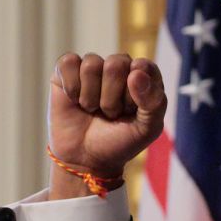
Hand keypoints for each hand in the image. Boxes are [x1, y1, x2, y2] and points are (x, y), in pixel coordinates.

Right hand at [48, 52, 166, 198]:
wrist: (86, 158)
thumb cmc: (119, 141)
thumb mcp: (147, 129)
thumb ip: (153, 101)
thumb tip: (136, 73)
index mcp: (143, 77)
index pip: (143, 67)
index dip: (136, 91)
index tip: (131, 110)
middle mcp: (119, 67)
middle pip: (115, 64)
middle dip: (111, 98)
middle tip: (110, 114)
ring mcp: (93, 67)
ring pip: (91, 65)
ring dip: (91, 97)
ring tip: (92, 110)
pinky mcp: (67, 70)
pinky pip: (69, 62)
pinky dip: (71, 86)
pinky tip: (75, 100)